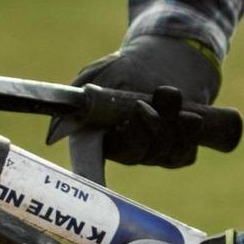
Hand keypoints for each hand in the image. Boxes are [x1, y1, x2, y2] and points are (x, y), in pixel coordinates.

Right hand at [46, 35, 219, 168]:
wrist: (168, 60)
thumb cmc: (127, 68)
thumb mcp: (102, 72)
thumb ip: (82, 95)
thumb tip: (55, 134)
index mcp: (97, 133)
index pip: (88, 162)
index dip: (90, 174)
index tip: (93, 183)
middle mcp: (123, 148)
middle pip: (132, 155)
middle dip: (142, 129)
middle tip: (143, 105)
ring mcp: (150, 154)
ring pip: (160, 152)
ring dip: (168, 123)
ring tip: (169, 93)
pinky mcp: (175, 154)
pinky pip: (183, 154)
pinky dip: (188, 134)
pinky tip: (189, 116)